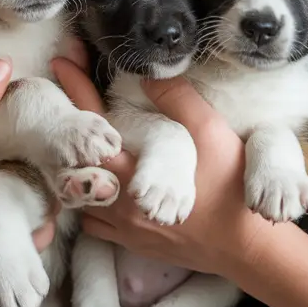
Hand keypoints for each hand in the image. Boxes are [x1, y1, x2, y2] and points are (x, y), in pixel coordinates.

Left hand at [51, 57, 271, 280]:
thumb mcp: (213, 133)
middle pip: (72, 161)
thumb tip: (147, 75)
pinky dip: (90, 198)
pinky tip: (104, 181)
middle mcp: (119, 202)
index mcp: (135, 173)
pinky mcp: (131, 242)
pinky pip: (94, 221)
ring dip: (76, 166)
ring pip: (78, 194)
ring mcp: (122, 226)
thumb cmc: (231, 187)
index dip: (76, 89)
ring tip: (83, 142)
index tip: (61, 60)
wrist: (245, 246)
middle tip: (65, 100)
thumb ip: (178, 101)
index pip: (92, 125)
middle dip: (68, 127)